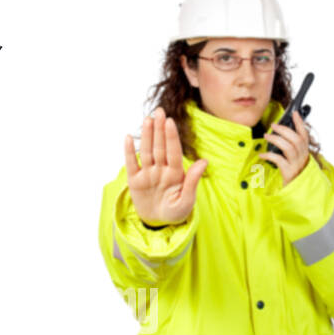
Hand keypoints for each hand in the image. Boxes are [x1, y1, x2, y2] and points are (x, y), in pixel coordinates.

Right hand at [124, 107, 207, 226]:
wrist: (159, 223)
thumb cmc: (176, 212)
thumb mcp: (187, 200)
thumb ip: (192, 180)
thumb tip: (204, 161)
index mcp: (175, 173)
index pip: (173, 151)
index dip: (171, 137)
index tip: (170, 122)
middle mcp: (161, 169)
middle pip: (159, 147)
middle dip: (159, 129)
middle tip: (158, 111)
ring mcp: (147, 173)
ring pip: (146, 151)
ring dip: (147, 135)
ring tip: (147, 119)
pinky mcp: (135, 180)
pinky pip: (131, 163)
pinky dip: (129, 151)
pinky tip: (129, 137)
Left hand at [259, 109, 309, 185]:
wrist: (296, 189)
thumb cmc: (293, 171)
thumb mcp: (294, 157)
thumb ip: (290, 145)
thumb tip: (279, 133)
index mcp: (304, 151)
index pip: (304, 134)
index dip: (299, 123)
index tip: (294, 113)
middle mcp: (302, 156)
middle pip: (296, 139)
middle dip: (284, 130)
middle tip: (273, 125)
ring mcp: (296, 164)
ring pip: (289, 148)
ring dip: (276, 140)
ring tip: (266, 136)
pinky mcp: (288, 172)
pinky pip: (279, 160)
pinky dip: (270, 155)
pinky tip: (262, 154)